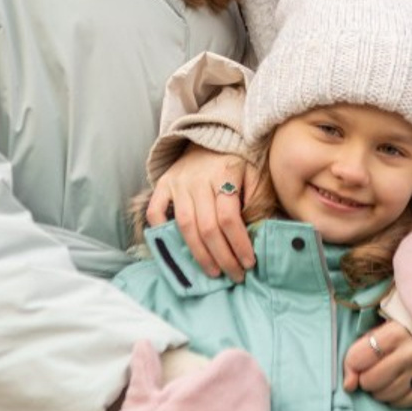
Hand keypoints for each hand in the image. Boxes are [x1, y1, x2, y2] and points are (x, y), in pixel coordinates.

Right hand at [145, 145, 258, 280]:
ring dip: (199, 254)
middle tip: (234, 275)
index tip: (249, 262)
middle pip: (207, 227)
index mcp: (224, 173)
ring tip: (213, 272)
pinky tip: (177, 249)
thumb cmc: (240, 161)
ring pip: (185, 226)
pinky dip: (161, 232)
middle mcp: (198, 178)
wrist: (213, 135)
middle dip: (222, 257)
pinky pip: (155, 211)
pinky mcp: (163, 183)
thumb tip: (253, 238)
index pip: (229, 217)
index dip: (239, 244)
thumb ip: (256, 202)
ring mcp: (177, 181)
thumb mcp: (256, 175)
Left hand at [342, 320, 411, 408]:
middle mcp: (410, 352)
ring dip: (379, 390)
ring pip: (385, 395)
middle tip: (373, 370)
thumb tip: (348, 385)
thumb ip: (358, 352)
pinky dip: (394, 398)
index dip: (351, 365)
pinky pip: (402, 403)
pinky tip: (397, 385)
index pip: (359, 358)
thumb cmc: (401, 333)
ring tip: (385, 377)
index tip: (355, 364)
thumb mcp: (379, 332)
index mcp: (395, 333)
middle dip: (366, 378)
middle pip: (371, 380)